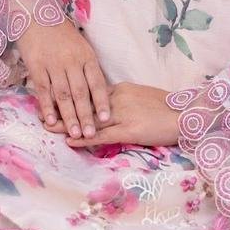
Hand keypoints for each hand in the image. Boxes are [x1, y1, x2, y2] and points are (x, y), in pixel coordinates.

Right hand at [16, 18, 111, 140]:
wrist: (36, 15)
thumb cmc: (62, 33)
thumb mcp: (81, 46)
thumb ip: (87, 68)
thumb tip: (97, 93)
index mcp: (86, 56)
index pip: (97, 82)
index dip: (101, 102)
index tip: (106, 119)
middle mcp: (72, 61)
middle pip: (81, 93)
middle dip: (86, 116)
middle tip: (91, 134)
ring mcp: (53, 64)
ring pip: (63, 95)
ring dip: (69, 116)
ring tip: (75, 133)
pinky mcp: (36, 66)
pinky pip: (43, 90)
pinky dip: (47, 106)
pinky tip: (51, 120)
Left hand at [43, 81, 180, 147]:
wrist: (186, 115)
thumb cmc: (168, 109)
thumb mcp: (142, 98)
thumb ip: (123, 101)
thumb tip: (107, 107)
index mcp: (121, 89)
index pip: (90, 93)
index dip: (71, 98)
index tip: (53, 99)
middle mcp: (117, 98)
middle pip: (84, 103)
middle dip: (62, 109)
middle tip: (42, 112)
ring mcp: (122, 114)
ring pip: (88, 119)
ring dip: (67, 123)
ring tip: (47, 127)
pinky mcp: (129, 129)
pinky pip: (101, 134)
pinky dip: (84, 137)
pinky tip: (69, 140)